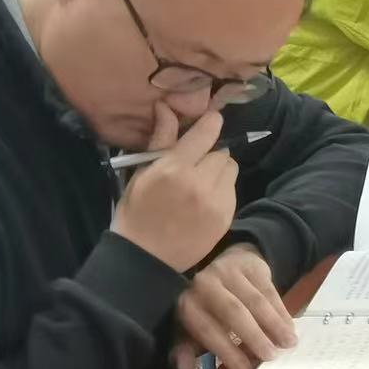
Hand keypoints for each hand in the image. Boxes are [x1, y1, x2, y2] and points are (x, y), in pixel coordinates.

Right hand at [111, 105, 238, 273]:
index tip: (209, 122)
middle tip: (193, 164)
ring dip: (218, 170)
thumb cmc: (136, 214)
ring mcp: (216, 202)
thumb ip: (160, 141)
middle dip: (209, 153)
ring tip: (199, 183)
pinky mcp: (226, 217)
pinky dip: (222, 190)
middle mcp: (199, 183)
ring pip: (230, 169)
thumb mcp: (141, 174)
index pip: (206, 133)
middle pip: (222, 151)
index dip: (210, 123)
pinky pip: (232, 190)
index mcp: (173, 169)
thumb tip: (167, 107)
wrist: (144, 260)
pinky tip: (203, 201)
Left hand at [172, 242, 296, 368]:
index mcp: (188, 303)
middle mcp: (206, 283)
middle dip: (253, 336)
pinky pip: (270, 290)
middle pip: (233, 312)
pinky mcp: (252, 264)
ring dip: (274, 324)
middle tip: (270, 356)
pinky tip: (289, 326)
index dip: (226, 350)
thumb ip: (188, 347)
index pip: (206, 329)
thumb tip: (184, 368)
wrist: (226, 265)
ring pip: (256, 301)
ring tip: (288, 343)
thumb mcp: (193, 326)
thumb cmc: (209, 305)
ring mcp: (230, 270)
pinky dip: (281, 311)